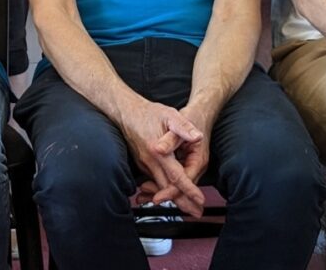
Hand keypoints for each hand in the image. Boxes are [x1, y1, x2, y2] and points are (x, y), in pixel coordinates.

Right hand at [118, 99, 205, 215]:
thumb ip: (184, 127)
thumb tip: (197, 137)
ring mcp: (144, 164)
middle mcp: (150, 162)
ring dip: (174, 198)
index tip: (199, 199)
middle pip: (167, 188)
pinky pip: (154, 181)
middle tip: (197, 213)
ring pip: (160, 187)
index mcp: (158, 152)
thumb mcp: (170, 115)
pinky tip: (172, 195)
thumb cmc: (148, 113)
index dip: (188, 190)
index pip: (176, 176)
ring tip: (189, 207)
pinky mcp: (142, 164)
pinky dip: (164, 190)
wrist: (126, 112)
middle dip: (183, 203)